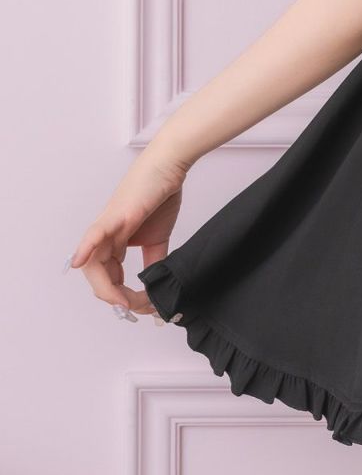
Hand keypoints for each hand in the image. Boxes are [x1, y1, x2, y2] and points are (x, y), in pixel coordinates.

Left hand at [66, 153, 190, 318]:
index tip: (141, 307)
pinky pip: (95, 235)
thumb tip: (157, 284)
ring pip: (95, 264)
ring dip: (106, 287)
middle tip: (134, 308)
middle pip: (98, 277)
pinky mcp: (115, 215)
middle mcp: (106, 238)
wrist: (169, 166)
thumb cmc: (161, 194)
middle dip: (114, 297)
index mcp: (115, 243)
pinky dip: (85, 250)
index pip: (110, 278)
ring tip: (123, 300)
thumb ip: (155, 260)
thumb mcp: (158, 237)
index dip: (122, 296)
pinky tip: (79, 262)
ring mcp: (108, 226)